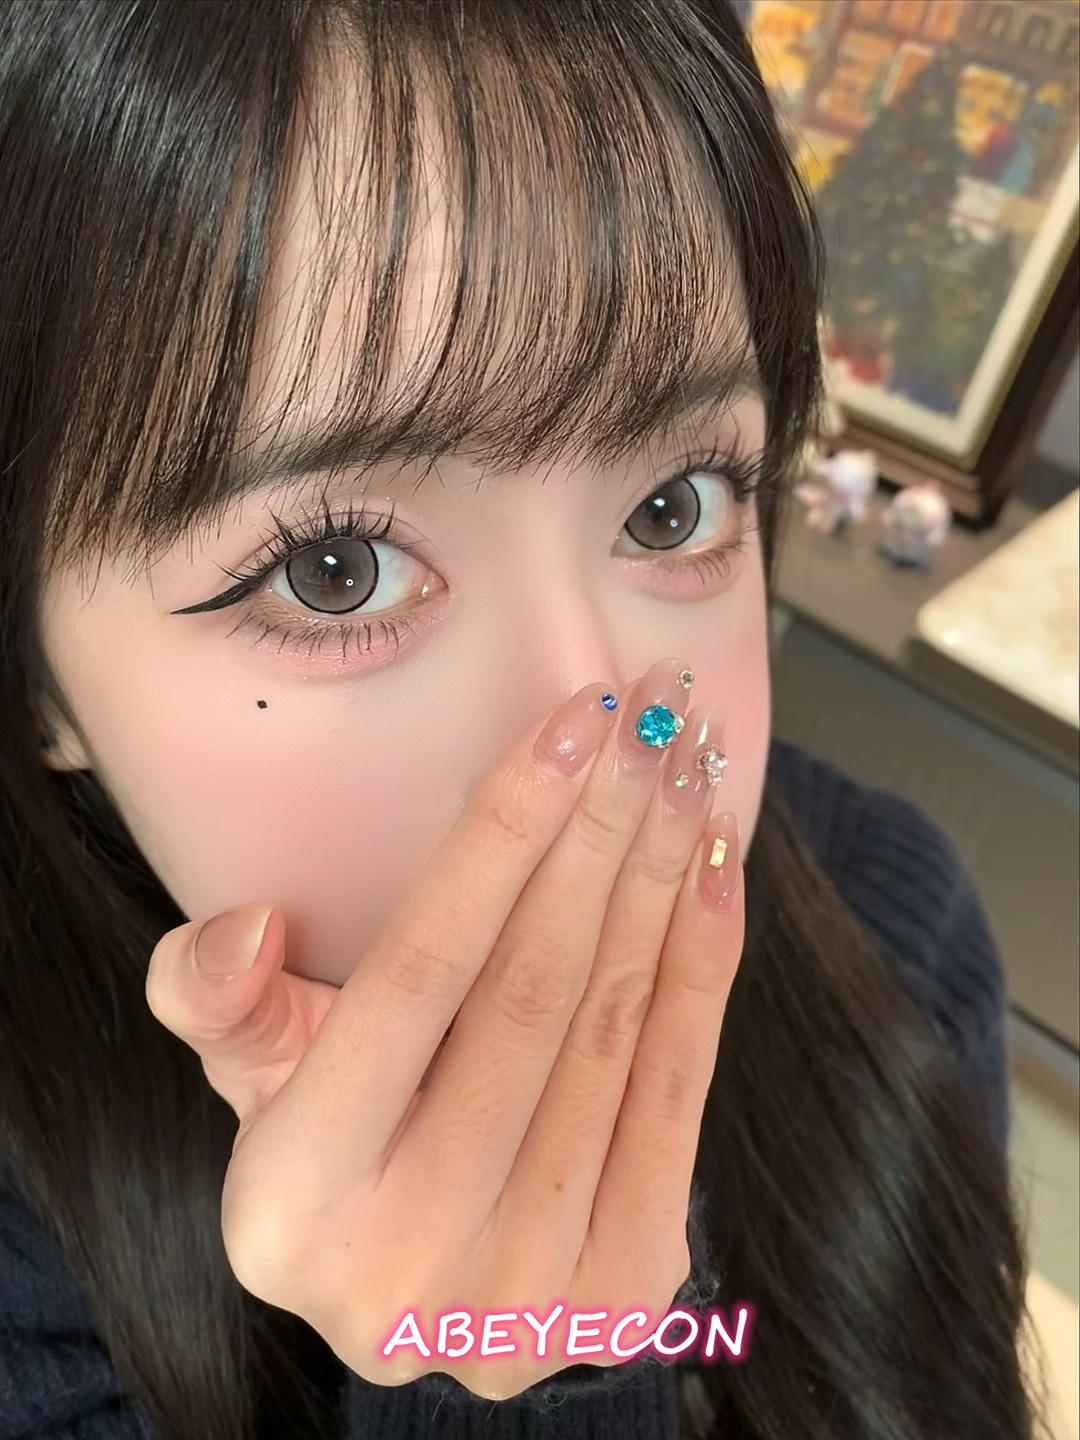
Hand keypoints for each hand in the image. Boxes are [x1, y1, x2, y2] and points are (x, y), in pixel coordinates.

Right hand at [145, 657, 744, 1399]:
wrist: (420, 1296)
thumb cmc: (334, 1160)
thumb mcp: (250, 1078)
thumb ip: (216, 1001)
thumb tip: (248, 929)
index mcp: (295, 1197)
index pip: (417, 976)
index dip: (500, 838)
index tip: (570, 724)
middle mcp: (409, 1255)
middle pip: (531, 993)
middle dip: (602, 831)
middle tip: (652, 715)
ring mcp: (526, 1286)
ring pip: (611, 1030)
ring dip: (662, 877)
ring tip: (690, 764)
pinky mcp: (620, 1293)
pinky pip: (675, 1095)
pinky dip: (702, 970)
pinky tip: (714, 871)